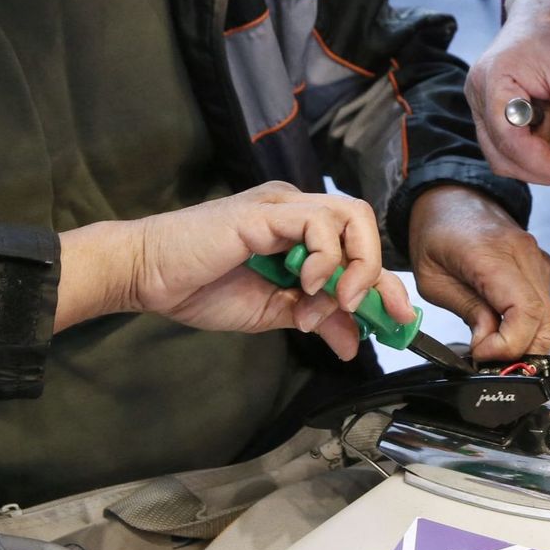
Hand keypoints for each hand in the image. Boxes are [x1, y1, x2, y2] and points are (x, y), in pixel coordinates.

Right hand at [55, 182, 415, 360]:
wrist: (149, 277)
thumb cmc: (198, 288)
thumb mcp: (271, 313)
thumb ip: (315, 319)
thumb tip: (353, 343)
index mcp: (298, 231)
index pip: (358, 248)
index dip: (385, 283)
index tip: (400, 320)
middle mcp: (295, 210)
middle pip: (364, 223)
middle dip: (378, 272)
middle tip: (366, 310)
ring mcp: (282, 206)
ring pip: (351, 215)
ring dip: (354, 265)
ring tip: (334, 299)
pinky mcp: (265, 211)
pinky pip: (319, 223)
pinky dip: (325, 259)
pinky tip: (306, 284)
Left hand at [409, 185, 549, 361]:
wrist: (451, 197)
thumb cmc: (436, 233)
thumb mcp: (433, 280)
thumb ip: (466, 311)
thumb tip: (489, 345)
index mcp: (492, 255)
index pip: (525, 312)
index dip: (509, 345)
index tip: (482, 353)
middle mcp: (525, 256)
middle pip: (547, 323)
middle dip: (520, 353)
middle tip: (488, 359)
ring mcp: (538, 261)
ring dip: (525, 342)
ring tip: (491, 343)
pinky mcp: (541, 267)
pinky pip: (545, 308)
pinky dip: (528, 327)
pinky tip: (501, 327)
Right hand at [466, 0, 549, 184]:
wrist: (546, 13)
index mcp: (492, 80)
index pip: (507, 139)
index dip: (539, 161)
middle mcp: (477, 95)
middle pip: (498, 155)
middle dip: (536, 168)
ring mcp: (479, 104)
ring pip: (501, 155)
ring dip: (535, 160)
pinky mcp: (490, 111)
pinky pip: (506, 144)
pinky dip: (532, 149)